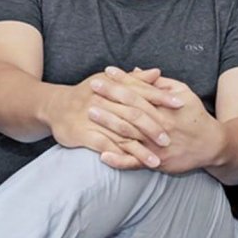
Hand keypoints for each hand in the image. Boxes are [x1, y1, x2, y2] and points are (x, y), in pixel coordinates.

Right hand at [44, 67, 181, 168]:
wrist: (56, 106)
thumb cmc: (89, 92)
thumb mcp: (111, 81)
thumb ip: (136, 79)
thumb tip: (158, 72)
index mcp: (114, 87)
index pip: (143, 91)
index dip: (161, 98)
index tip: (180, 105)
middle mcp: (105, 101)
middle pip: (134, 115)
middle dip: (153, 128)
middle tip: (169, 140)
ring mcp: (94, 118)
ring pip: (121, 135)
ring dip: (140, 150)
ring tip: (156, 161)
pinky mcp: (84, 134)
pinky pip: (104, 146)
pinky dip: (118, 156)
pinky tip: (131, 165)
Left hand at [98, 72, 225, 174]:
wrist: (213, 145)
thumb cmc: (196, 116)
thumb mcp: (184, 93)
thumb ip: (161, 83)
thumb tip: (140, 71)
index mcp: (166, 107)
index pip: (140, 90)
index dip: (123, 80)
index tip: (106, 72)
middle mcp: (160, 125)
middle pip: (131, 109)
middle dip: (110, 97)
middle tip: (91, 87)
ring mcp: (157, 145)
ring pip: (129, 134)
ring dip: (108, 124)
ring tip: (90, 113)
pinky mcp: (157, 162)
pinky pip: (135, 162)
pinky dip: (119, 161)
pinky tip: (103, 156)